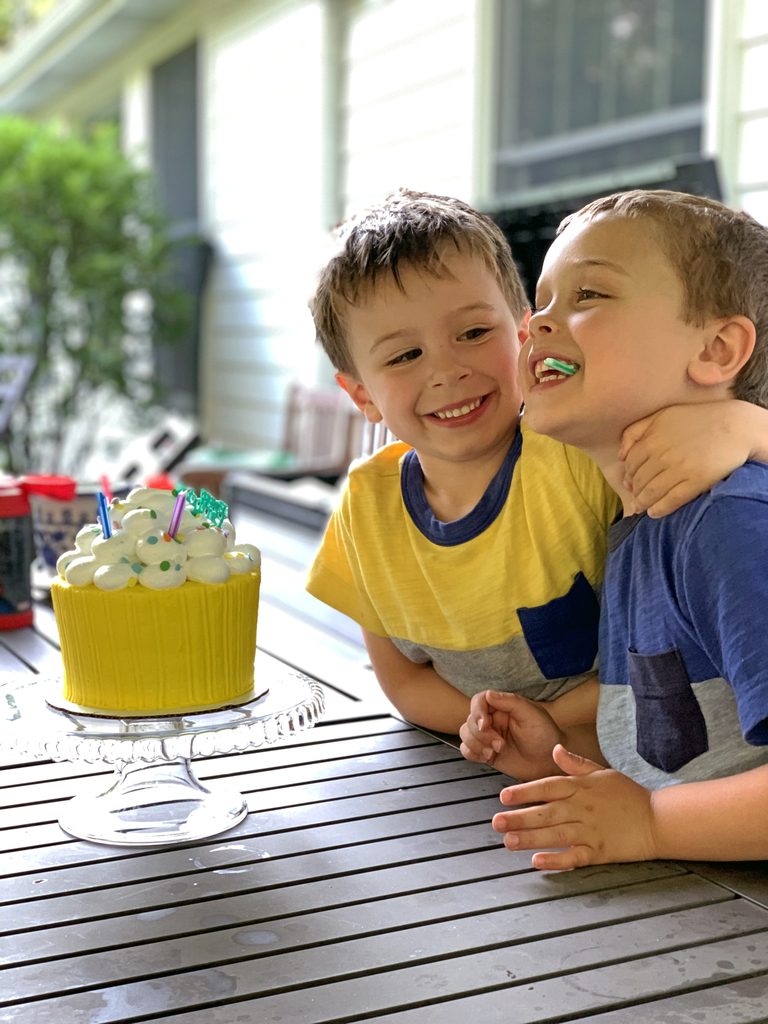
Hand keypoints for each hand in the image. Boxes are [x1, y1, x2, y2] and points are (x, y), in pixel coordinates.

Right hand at [459, 690, 564, 779]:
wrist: (550, 762)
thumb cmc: (546, 736)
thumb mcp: (532, 715)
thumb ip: (510, 702)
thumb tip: (489, 694)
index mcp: (502, 707)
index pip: (479, 701)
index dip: (477, 712)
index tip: (485, 725)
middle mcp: (493, 720)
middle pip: (470, 720)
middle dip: (482, 735)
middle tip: (500, 744)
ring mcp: (488, 736)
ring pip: (465, 735)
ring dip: (477, 745)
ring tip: (495, 751)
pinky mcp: (486, 752)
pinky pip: (467, 750)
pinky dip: (472, 754)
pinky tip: (488, 757)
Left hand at [492, 745, 657, 868]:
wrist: (658, 819)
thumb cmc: (628, 794)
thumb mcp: (603, 772)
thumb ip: (576, 763)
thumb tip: (555, 749)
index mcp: (581, 787)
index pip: (547, 786)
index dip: (525, 791)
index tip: (503, 796)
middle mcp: (583, 808)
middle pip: (546, 812)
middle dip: (519, 818)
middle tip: (495, 822)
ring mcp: (591, 831)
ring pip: (555, 835)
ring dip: (530, 839)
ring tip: (508, 842)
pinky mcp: (600, 852)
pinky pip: (574, 857)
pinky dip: (556, 860)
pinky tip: (537, 862)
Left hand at [619, 402, 754, 517]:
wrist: (734, 427)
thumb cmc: (697, 419)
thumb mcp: (662, 416)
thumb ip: (635, 431)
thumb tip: (620, 456)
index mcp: (652, 439)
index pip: (630, 465)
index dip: (628, 476)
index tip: (629, 484)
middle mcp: (662, 455)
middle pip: (639, 480)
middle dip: (634, 491)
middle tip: (635, 498)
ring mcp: (679, 469)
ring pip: (651, 492)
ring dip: (642, 503)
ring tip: (641, 508)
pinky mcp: (695, 481)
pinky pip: (671, 500)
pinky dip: (659, 509)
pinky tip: (654, 513)